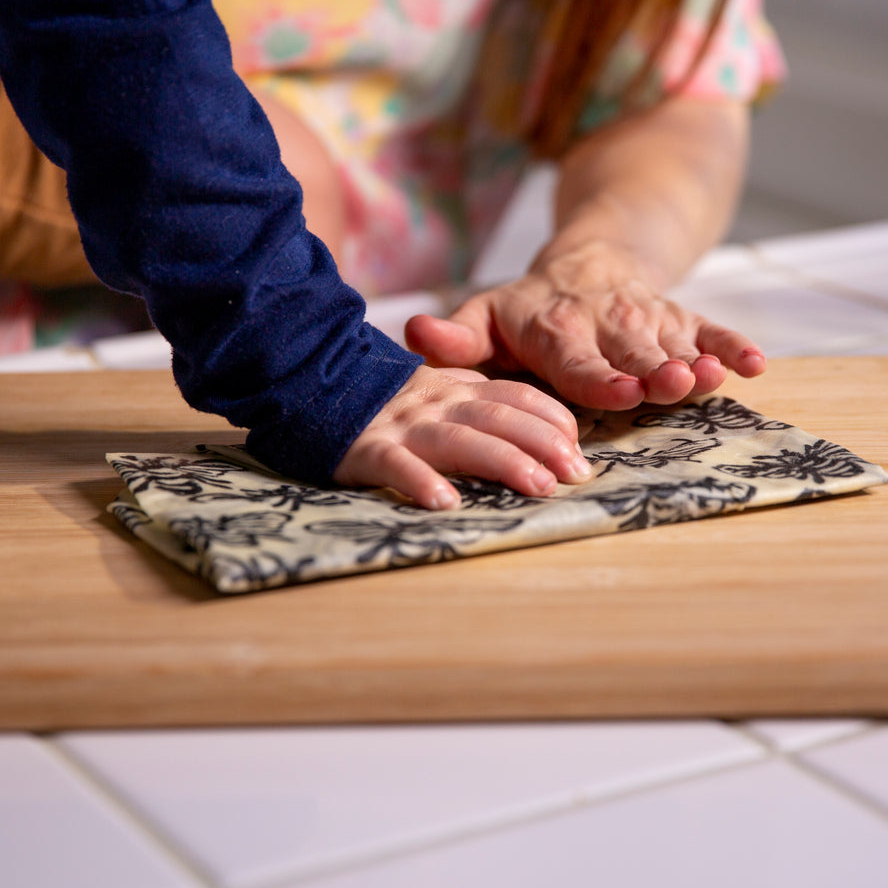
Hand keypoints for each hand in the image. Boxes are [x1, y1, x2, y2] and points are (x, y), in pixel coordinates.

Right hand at [333, 365, 592, 509]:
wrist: (310, 383)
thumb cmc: (385, 401)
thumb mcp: (436, 391)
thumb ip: (479, 402)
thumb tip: (538, 429)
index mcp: (456, 389)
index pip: (515, 395)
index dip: (551, 418)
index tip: (578, 446)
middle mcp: (436, 403)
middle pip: (499, 418)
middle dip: (543, 443)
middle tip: (576, 474)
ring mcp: (403, 426)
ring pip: (461, 439)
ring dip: (504, 461)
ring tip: (538, 487)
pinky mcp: (367, 449)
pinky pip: (397, 465)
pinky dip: (421, 482)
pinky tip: (446, 503)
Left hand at [404, 239, 764, 408]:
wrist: (585, 264)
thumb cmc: (525, 312)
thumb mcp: (484, 318)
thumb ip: (455, 337)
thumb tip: (414, 333)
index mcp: (556, 327)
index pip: (577, 359)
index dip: (599, 377)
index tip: (620, 393)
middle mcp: (606, 322)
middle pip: (633, 353)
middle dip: (654, 371)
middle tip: (673, 385)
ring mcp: (647, 320)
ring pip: (674, 343)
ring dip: (697, 360)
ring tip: (714, 376)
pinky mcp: (679, 318)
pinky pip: (710, 329)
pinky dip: (733, 346)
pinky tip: (757, 365)